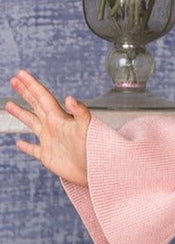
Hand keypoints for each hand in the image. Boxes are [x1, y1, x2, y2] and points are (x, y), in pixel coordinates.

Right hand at [7, 71, 90, 186]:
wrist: (98, 170)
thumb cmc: (95, 149)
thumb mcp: (87, 128)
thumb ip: (80, 112)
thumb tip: (70, 98)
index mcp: (60, 117)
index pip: (43, 97)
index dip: (32, 85)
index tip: (21, 73)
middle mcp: (53, 126)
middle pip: (36, 105)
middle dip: (25, 93)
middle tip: (14, 80)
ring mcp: (50, 140)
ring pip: (32, 123)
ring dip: (21, 114)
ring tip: (9, 104)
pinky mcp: (48, 156)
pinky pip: (33, 150)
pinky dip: (26, 146)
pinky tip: (19, 143)